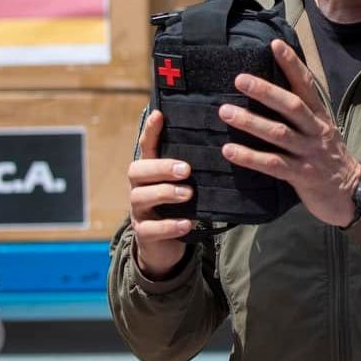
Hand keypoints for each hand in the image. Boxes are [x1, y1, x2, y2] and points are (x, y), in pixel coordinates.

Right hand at [127, 110, 192, 278]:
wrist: (164, 246)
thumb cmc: (177, 207)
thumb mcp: (183, 185)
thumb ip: (192, 169)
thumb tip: (223, 145)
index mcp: (150, 172)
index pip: (146, 147)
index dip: (150, 131)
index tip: (159, 115)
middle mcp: (139, 188)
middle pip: (137, 170)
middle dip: (161, 167)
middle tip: (186, 169)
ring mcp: (139, 211)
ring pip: (140, 197)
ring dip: (165, 193)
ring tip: (188, 194)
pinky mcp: (144, 233)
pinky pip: (150, 229)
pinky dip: (169, 226)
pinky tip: (186, 223)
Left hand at [218, 39, 360, 227]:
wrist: (352, 194)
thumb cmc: (330, 160)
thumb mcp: (322, 131)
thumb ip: (303, 115)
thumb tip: (273, 93)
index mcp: (320, 117)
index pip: (306, 84)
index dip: (292, 64)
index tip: (274, 44)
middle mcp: (316, 131)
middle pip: (292, 106)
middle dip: (265, 91)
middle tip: (240, 79)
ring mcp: (310, 153)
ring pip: (279, 133)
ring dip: (251, 122)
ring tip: (226, 112)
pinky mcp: (303, 176)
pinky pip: (274, 165)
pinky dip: (251, 157)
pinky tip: (229, 151)